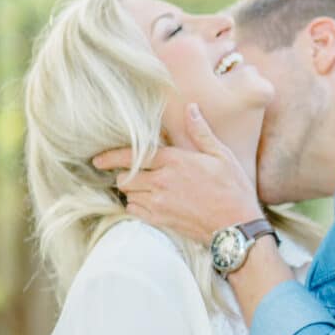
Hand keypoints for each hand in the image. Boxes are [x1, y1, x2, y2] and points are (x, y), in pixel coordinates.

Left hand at [92, 104, 261, 242]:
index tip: (97, 159)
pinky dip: (137, 206)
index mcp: (174, 161)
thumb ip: (201, 132)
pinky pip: (134, 211)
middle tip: (134, 173)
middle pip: (125, 177)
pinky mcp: (161, 221)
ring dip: (132, 190)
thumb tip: (191, 108)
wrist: (236, 226)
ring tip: (144, 188)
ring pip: (128, 194)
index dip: (110, 157)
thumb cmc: (233, 188)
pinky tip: (150, 202)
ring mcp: (159, 203)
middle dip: (126, 174)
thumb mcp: (221, 155)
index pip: (132, 156)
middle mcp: (161, 181)